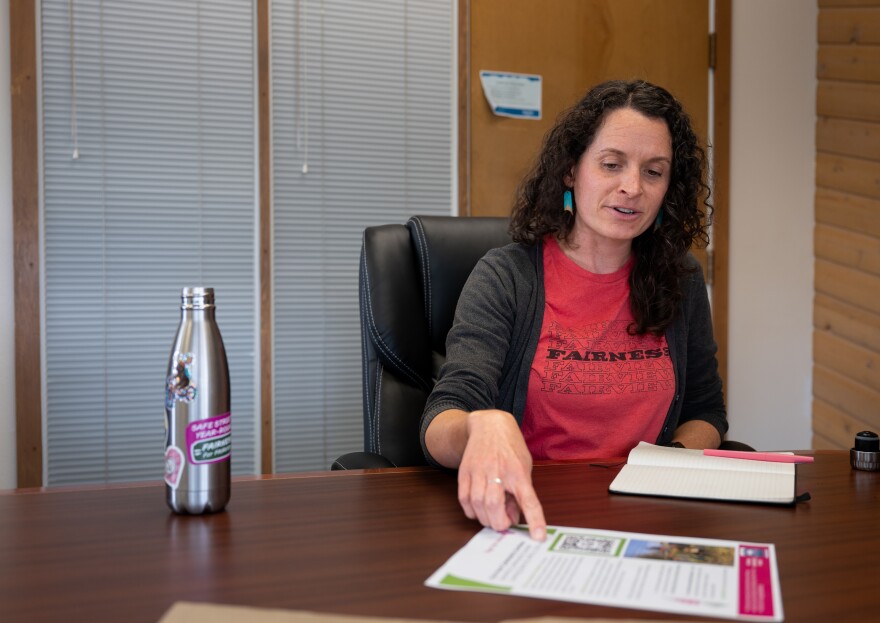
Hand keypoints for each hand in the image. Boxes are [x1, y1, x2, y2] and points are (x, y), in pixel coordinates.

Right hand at [457, 410, 546, 540]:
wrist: (489, 425)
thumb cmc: (511, 447)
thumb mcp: (524, 467)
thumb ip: (519, 493)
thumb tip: (513, 519)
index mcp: (518, 471)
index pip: (528, 500)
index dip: (534, 520)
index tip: (538, 537)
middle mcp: (497, 471)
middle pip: (494, 505)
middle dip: (499, 523)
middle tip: (504, 523)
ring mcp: (478, 471)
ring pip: (477, 504)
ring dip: (485, 518)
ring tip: (492, 516)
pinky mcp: (464, 472)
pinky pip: (464, 499)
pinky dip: (471, 510)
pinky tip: (478, 509)